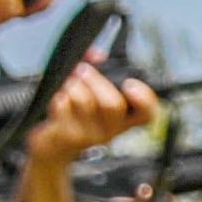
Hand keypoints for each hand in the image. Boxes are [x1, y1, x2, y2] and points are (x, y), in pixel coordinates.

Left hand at [40, 60, 163, 160]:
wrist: (54, 146)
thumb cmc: (76, 114)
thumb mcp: (92, 92)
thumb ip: (97, 68)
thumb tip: (96, 55)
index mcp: (124, 118)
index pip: (148, 114)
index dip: (145, 99)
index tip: (130, 84)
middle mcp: (112, 129)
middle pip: (113, 104)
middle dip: (96, 80)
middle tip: (83, 70)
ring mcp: (90, 135)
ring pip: (85, 102)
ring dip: (74, 85)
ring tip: (68, 82)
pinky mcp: (68, 136)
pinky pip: (63, 107)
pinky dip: (58, 95)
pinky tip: (58, 97)